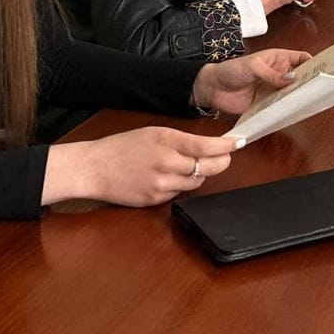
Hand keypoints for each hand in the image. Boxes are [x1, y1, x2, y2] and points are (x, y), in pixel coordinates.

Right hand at [42, 127, 241, 206]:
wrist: (94, 168)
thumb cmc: (123, 147)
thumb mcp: (154, 133)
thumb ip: (181, 140)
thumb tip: (209, 146)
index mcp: (167, 141)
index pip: (207, 146)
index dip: (227, 146)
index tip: (239, 143)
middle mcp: (166, 164)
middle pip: (209, 168)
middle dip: (222, 162)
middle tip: (225, 157)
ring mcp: (161, 185)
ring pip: (197, 183)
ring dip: (200, 175)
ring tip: (188, 166)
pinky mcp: (155, 201)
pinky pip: (179, 194)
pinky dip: (181, 186)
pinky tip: (168, 178)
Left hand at [191, 48, 311, 114]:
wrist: (212, 88)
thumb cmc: (231, 70)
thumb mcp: (252, 66)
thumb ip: (272, 74)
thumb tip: (291, 79)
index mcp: (279, 59)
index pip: (302, 59)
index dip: (313, 63)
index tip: (323, 69)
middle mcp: (279, 75)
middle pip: (301, 78)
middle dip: (310, 82)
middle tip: (321, 89)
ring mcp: (274, 90)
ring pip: (293, 94)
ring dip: (299, 98)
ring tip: (311, 102)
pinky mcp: (267, 105)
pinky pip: (281, 108)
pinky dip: (287, 111)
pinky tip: (293, 113)